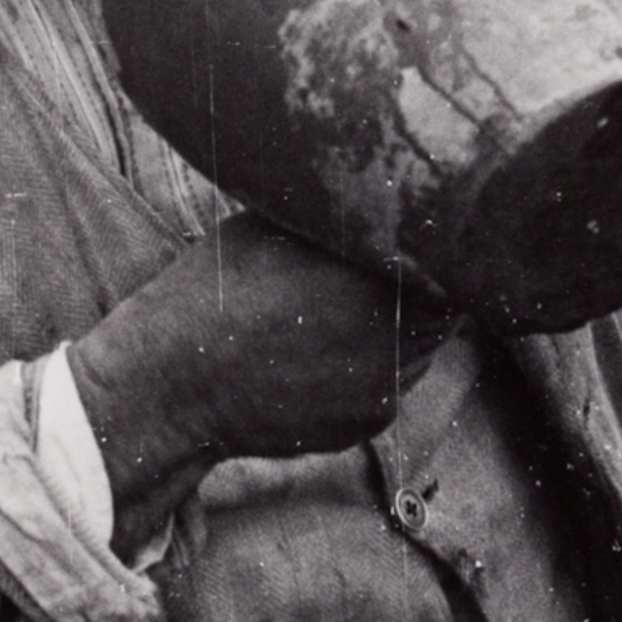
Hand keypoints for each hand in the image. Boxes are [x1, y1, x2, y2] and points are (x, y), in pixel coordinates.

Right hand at [68, 214, 451, 555]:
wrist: (173, 385)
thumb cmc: (213, 292)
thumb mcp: (271, 226)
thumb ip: (335, 219)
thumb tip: (373, 199)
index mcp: (380, 277)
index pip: (448, 261)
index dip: (433, 249)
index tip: (413, 240)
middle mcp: (398, 335)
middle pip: (442, 307)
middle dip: (419, 292)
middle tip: (388, 276)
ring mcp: (388, 385)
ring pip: (420, 349)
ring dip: (399, 330)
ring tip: (347, 316)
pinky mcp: (370, 422)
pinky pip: (391, 384)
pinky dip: (371, 367)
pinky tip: (324, 354)